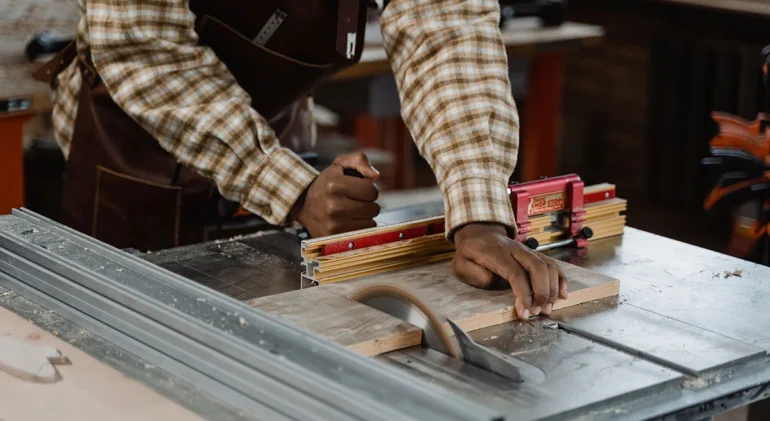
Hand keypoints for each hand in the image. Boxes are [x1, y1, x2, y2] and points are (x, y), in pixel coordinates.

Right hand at [292, 152, 380, 236]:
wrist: (304, 204)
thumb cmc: (328, 183)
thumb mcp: (340, 164)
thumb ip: (359, 160)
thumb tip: (375, 175)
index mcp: (334, 185)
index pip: (372, 191)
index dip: (369, 189)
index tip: (359, 189)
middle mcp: (333, 206)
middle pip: (373, 208)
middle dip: (368, 203)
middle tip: (355, 201)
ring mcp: (333, 224)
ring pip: (371, 222)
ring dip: (365, 216)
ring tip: (352, 211)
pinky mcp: (335, 237)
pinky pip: (363, 233)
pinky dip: (360, 227)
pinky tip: (349, 221)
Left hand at [452, 223, 567, 319]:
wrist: (478, 234)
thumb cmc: (469, 253)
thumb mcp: (461, 265)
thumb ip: (476, 275)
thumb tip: (496, 284)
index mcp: (496, 253)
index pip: (516, 274)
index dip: (524, 295)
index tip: (525, 313)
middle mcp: (515, 249)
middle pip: (537, 267)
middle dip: (542, 292)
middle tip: (540, 312)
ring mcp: (526, 250)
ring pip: (548, 265)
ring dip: (553, 288)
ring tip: (548, 308)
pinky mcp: (533, 254)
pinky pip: (552, 263)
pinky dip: (561, 279)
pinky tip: (563, 294)